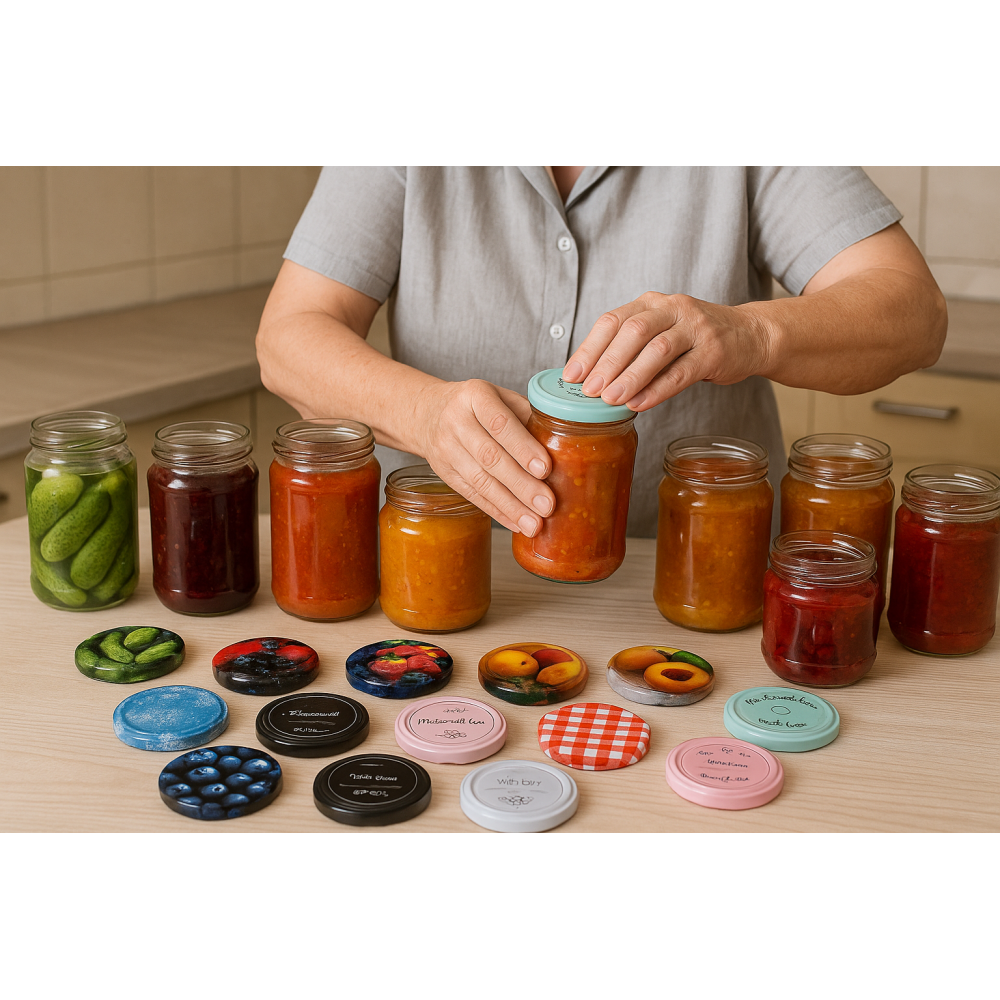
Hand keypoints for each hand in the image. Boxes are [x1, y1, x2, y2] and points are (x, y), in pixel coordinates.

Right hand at [415, 379, 554, 535]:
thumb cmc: (477, 405)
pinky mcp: (445, 473)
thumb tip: (562, 447)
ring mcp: (446, 449)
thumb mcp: (500, 396)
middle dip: (521, 484)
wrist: (428, 413)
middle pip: (490, 457)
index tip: (545, 469)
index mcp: (475, 396)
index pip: (500, 424)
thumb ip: (527, 416)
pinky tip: (516, 523)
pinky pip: (472, 495)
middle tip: (547, 505)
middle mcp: (456, 422)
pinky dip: (497, 511)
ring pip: (481, 481)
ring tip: (535, 524)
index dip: (523, 448)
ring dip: (511, 506)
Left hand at [561, 292, 772, 410]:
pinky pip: (681, 372)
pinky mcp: (714, 351)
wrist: (750, 335)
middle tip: (588, 390)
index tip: (571, 375)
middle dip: (607, 363)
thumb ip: (629, 349)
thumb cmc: (694, 339)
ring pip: (657, 350)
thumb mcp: (660, 332)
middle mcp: (672, 308)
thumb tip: (589, 379)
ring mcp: (696, 328)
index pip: (612, 321)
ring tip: (610, 400)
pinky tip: (639, 404)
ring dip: (630, 377)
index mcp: (651, 303)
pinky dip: (658, 390)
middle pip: (633, 332)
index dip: (589, 348)